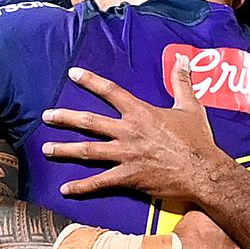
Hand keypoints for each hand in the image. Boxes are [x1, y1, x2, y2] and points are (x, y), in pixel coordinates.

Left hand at [40, 54, 225, 199]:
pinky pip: (99, 182)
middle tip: (46, 116)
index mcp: (141, 113)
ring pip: (88, 151)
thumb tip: (184, 60)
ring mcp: (126, 155)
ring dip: (65, 150)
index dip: (90, 81)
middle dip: (65, 118)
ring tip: (46, 149)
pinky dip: (81, 186)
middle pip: (89, 122)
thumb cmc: (198, 140)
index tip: (72, 73)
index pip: (110, 91)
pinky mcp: (128, 177)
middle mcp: (128, 132)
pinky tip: (65, 188)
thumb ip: (182, 82)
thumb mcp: (191, 107)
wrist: (204, 172)